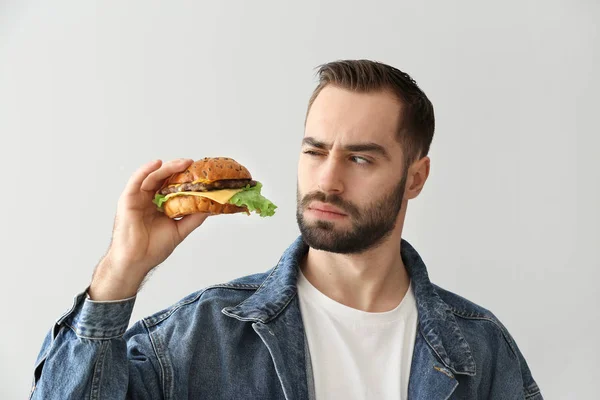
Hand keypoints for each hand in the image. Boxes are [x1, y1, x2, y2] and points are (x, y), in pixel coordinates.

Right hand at [88, 159, 208, 299]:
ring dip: (167, 167)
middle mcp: (149, 199)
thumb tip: (210, 208)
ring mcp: (138, 198)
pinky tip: (157, 163)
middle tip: (193, 164)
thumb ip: (193, 218)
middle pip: (164, 179)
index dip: (185, 178)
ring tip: (182, 163)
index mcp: (160, 205)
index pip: (173, 186)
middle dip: (179, 169)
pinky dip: (146, 170)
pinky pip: (136, 180)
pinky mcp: (128, 199)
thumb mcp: (180, 230)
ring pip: (153, 176)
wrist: (137, 260)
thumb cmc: (153, 248)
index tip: (200, 172)